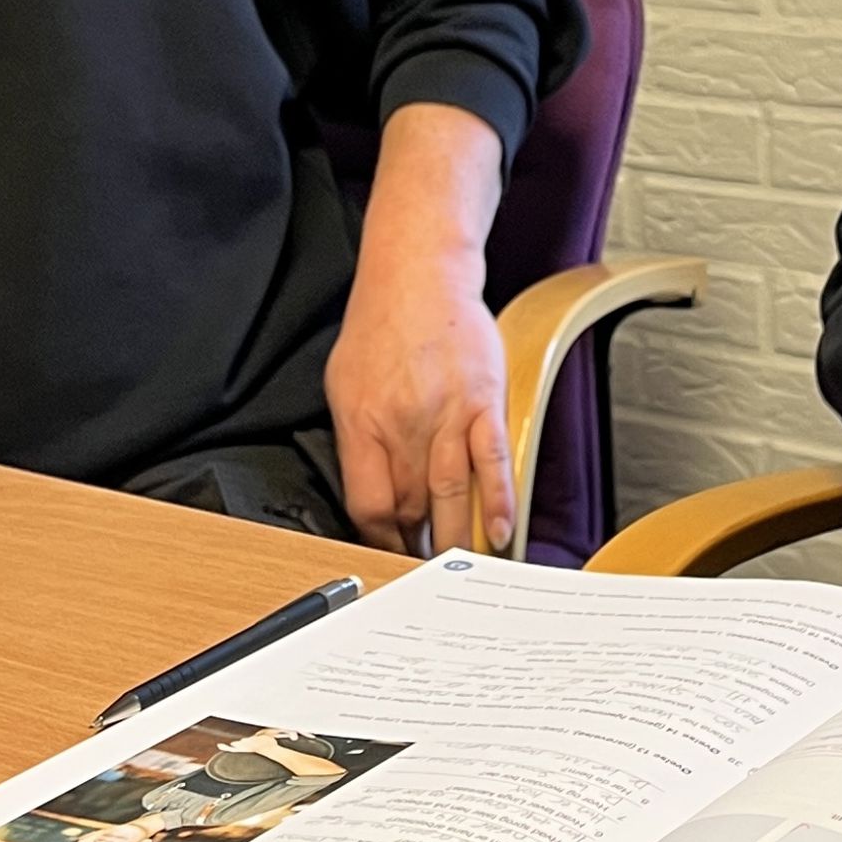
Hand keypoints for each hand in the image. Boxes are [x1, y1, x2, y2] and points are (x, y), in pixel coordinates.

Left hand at [324, 251, 510, 555]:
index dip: (379, 539)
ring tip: (459, 564)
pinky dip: (497, 503)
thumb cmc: (381, 325)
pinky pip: (492, 463)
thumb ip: (354, 441)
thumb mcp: (342, 384)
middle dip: (416, 544)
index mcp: (362, 423)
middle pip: (411, 507)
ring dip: (455, 537)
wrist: (420, 274)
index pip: (368, 505)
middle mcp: (404, 423)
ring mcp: (447, 414)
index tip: (389, 551)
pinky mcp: (484, 402)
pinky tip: (499, 531)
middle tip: (425, 566)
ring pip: (451, 495)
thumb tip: (367, 492)